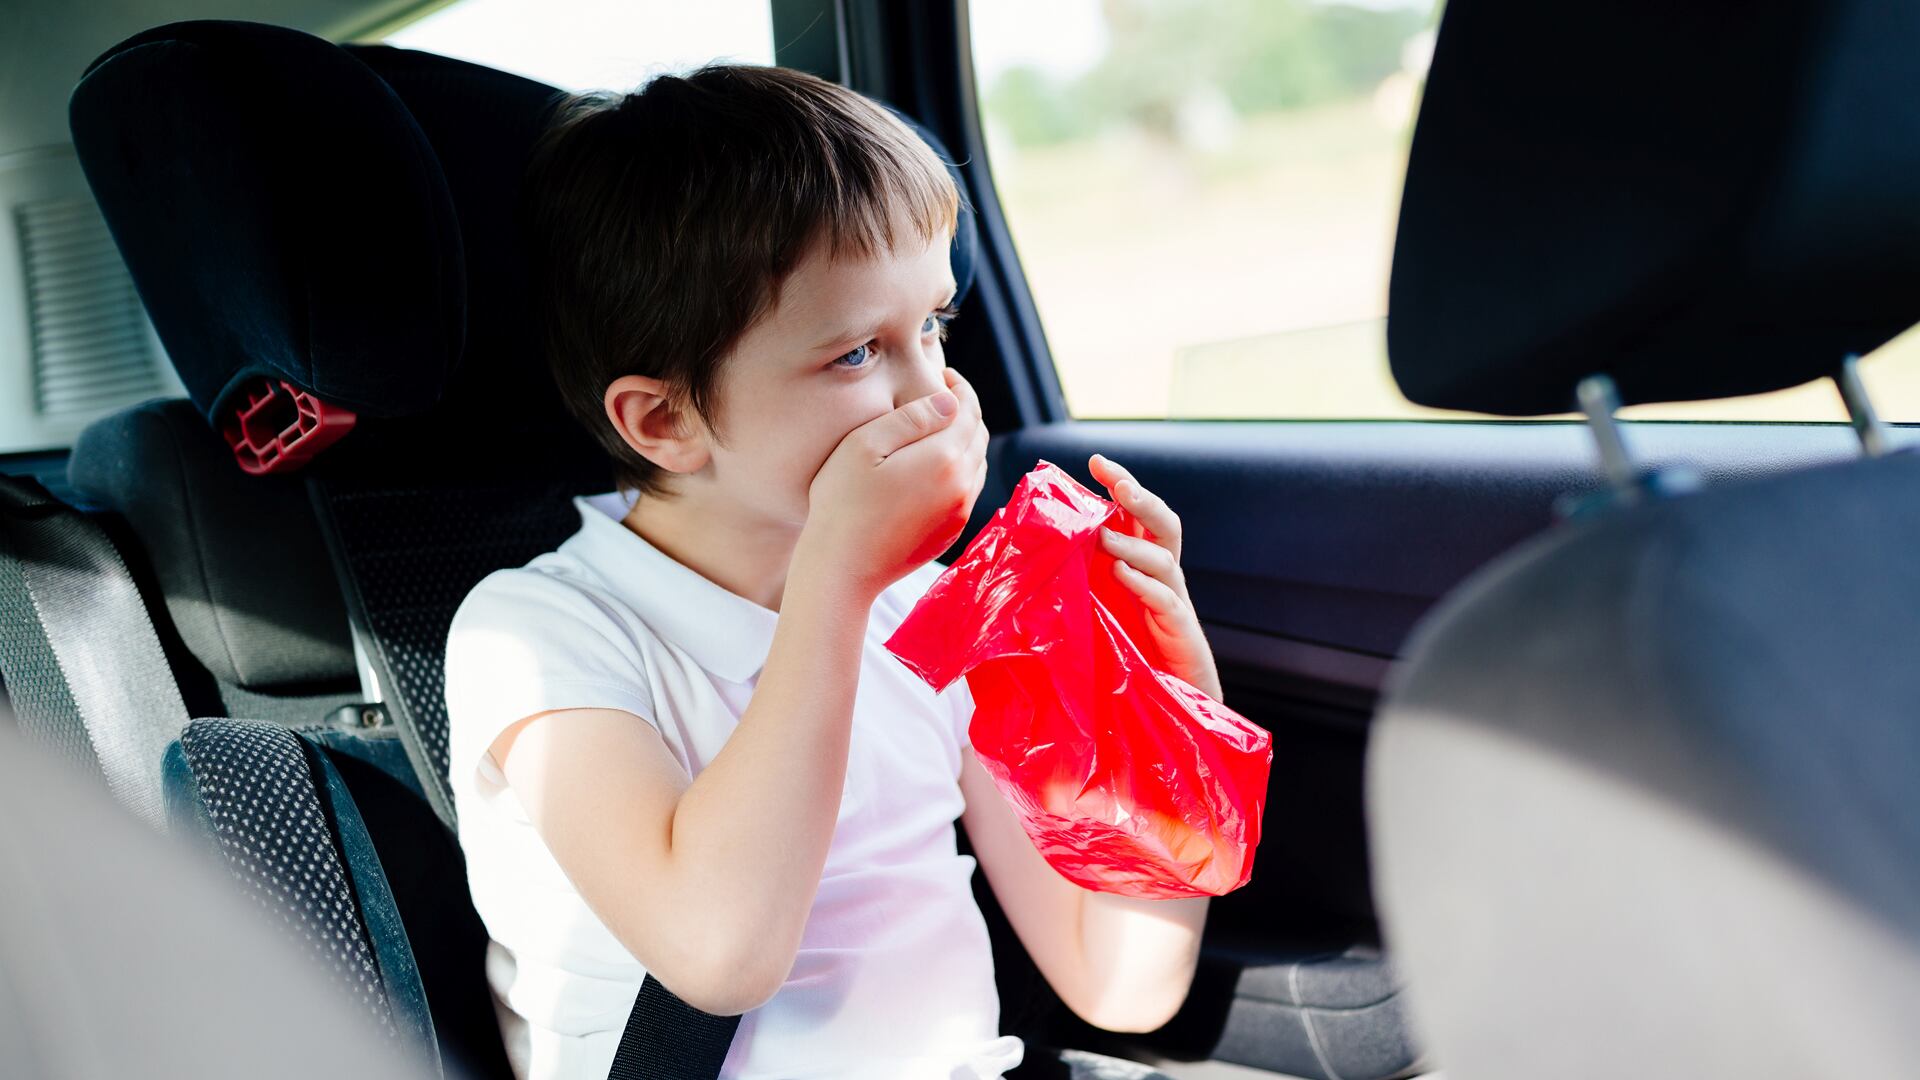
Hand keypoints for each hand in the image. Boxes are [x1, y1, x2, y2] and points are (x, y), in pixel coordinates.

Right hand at [800, 368, 988, 598]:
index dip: (959, 387)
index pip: (968, 409)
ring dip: (965, 440)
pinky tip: (935, 465)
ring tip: (939, 428)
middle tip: (941, 396)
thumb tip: (950, 401)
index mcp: (945, 457)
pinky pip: (968, 489)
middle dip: (964, 411)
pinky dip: (961, 468)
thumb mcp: (865, 445)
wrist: (843, 568)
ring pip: (977, 463)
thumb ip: (912, 418)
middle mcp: (962, 485)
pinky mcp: (952, 532)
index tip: (944, 374)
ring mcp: (960, 512)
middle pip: (978, 434)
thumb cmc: (843, 502)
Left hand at [1088, 453, 1222, 702]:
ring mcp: (1174, 603)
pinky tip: (1122, 576)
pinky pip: (1167, 601)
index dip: (1122, 486)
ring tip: (1103, 537)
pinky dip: (1144, 585)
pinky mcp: (1180, 632)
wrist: (1170, 703)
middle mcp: (1163, 579)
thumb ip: (1078, 582)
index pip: (1136, 517)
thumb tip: (1031, 555)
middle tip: (1117, 483)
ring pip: (1164, 560)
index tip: (1096, 461)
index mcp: (1142, 568)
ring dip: (1132, 544)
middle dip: (1140, 499)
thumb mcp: (1097, 611)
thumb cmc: (1128, 657)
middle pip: (1163, 525)